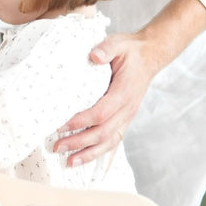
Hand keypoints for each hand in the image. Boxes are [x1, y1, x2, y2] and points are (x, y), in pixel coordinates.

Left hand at [54, 31, 155, 165]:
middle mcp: (127, 109)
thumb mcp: (118, 43)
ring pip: (109, 141)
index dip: (82, 121)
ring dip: (88, 154)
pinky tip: (84, 159)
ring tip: (69, 162)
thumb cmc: (130, 50)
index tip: (62, 126)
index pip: (101, 113)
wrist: (149, 56)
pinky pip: (113, 140)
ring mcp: (127, 116)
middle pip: (103, 133)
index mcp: (124, 92)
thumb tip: (94, 56)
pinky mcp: (124, 119)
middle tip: (57, 147)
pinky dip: (99, 153)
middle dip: (79, 143)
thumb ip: (106, 49)